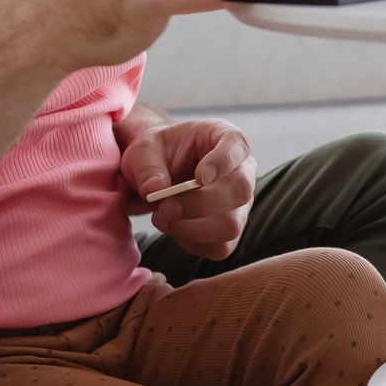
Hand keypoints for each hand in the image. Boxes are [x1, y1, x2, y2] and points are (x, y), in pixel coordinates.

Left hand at [119, 113, 255, 261]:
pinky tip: (173, 227)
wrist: (158, 175)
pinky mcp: (230, 231)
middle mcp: (242, 171)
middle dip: (200, 204)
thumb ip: (147, 166)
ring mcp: (241, 204)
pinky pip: (220, 247)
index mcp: (226, 138)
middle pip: (240, 191)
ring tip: (161, 217)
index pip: (237, 145)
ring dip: (191, 228)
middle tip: (164, 207)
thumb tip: (156, 191)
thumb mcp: (143, 150)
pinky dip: (191, 242)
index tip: (200, 176)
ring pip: (231, 225)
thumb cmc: (156, 155)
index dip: (223, 162)